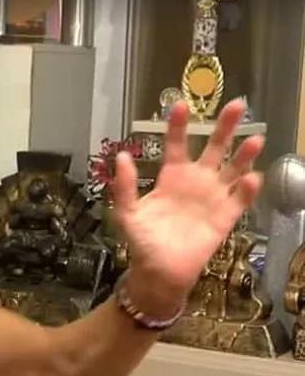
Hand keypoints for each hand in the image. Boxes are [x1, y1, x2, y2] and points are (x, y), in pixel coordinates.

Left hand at [112, 99, 262, 316]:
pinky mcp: (225, 217)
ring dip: (244, 154)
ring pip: (233, 169)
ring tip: (254, 138)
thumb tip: (122, 156)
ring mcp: (212, 198)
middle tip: (236, 106)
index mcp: (171, 177)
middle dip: (224, 127)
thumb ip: (125, 185)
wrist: (158, 271)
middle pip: (214, 148)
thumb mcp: (127, 212)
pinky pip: (239, 200)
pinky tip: (250, 178)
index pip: (177, 144)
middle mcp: (195, 181)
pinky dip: (246, 189)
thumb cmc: (142, 240)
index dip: (179, 125)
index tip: (181, 104)